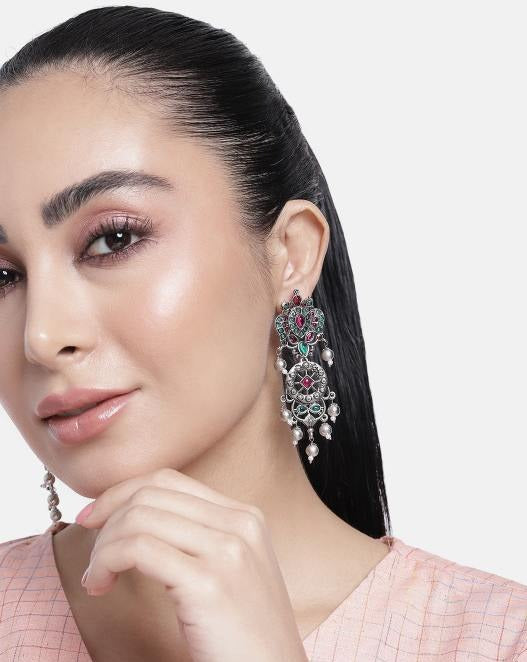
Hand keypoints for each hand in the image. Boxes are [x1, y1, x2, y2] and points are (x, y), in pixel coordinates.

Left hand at [76, 467, 308, 661]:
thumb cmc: (244, 634)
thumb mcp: (230, 571)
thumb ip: (198, 538)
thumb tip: (135, 516)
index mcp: (245, 516)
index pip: (168, 480)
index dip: (121, 492)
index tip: (95, 516)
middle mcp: (239, 523)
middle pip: (150, 494)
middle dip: (107, 518)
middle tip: (93, 555)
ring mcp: (227, 550)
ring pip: (139, 517)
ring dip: (103, 546)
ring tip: (96, 577)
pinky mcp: (208, 583)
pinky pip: (137, 549)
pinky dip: (106, 561)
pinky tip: (101, 585)